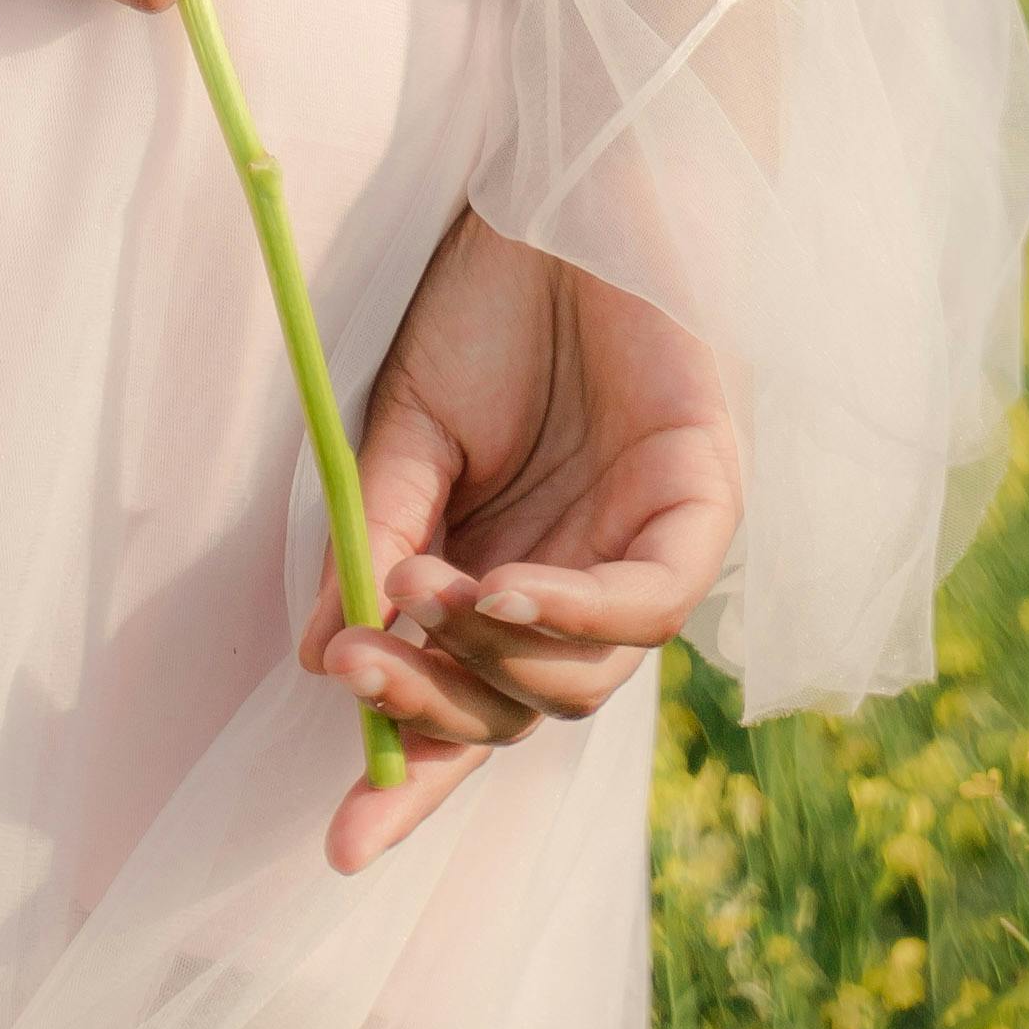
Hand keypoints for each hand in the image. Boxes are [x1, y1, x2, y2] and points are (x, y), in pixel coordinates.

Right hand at [298, 210, 738, 872]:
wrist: (564, 179)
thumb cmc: (490, 299)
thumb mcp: (401, 433)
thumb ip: (375, 542)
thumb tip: (324, 662)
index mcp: (502, 575)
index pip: (462, 708)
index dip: (409, 781)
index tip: (338, 849)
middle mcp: (581, 585)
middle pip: (516, 712)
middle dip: (431, 711)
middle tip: (357, 673)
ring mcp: (649, 549)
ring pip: (583, 681)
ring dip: (491, 659)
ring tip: (425, 596)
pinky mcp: (704, 500)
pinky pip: (649, 603)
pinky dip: (572, 614)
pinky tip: (500, 593)